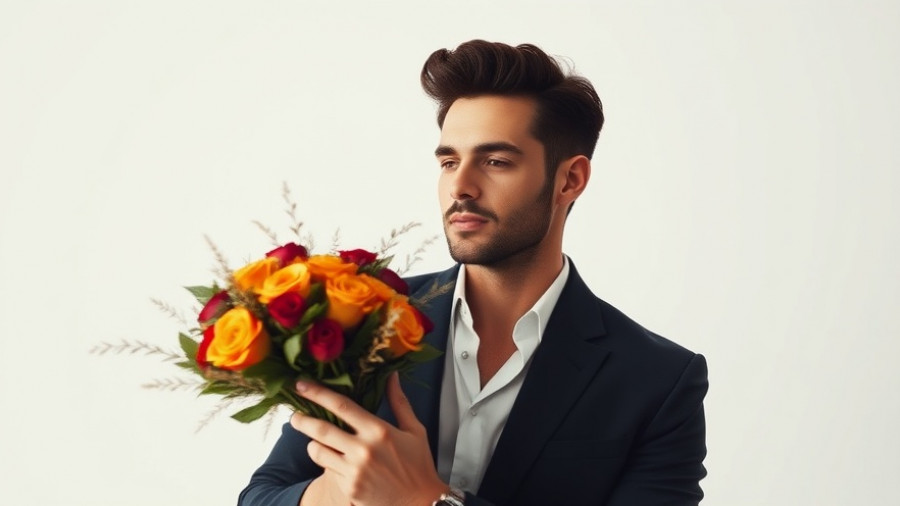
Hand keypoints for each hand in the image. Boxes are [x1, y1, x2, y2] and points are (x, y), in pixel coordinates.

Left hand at [290, 372, 447, 505]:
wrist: (420, 502)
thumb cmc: (418, 464)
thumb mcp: (414, 430)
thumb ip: (399, 402)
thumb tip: (392, 376)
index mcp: (379, 430)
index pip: (341, 406)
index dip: (318, 393)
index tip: (302, 386)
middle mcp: (364, 449)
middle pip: (321, 429)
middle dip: (302, 420)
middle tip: (294, 416)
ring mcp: (354, 470)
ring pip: (317, 452)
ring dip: (311, 444)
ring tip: (314, 441)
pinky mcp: (349, 487)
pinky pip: (327, 471)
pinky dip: (327, 463)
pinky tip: (334, 461)